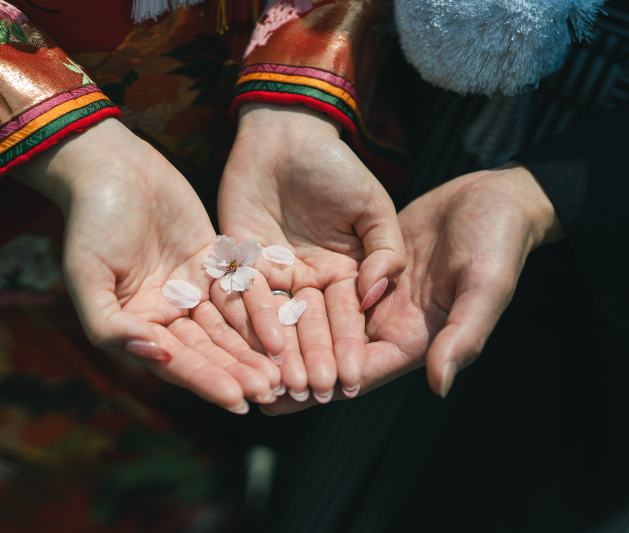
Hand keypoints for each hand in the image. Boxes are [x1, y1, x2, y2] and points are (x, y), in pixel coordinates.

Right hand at [14, 118, 279, 412]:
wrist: (111, 166)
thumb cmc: (90, 222)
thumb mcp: (87, 276)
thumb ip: (110, 324)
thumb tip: (154, 355)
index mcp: (136, 323)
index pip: (176, 362)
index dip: (206, 381)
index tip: (238, 401)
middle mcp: (166, 312)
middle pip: (208, 349)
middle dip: (238, 370)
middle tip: (271, 391)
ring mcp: (191, 287)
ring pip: (228, 324)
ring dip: (254, 347)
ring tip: (283, 369)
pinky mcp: (212, 261)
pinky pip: (239, 289)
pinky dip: (259, 308)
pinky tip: (284, 326)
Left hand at [216, 104, 404, 401]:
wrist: (287, 132)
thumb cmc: (338, 166)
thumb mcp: (375, 207)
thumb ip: (386, 251)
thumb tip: (372, 295)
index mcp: (349, 275)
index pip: (351, 320)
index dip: (351, 349)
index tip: (351, 379)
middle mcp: (312, 282)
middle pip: (312, 328)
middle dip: (312, 360)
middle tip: (310, 394)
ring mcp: (277, 275)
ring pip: (277, 319)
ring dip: (278, 352)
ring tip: (277, 384)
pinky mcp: (242, 262)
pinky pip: (243, 294)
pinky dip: (246, 319)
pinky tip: (245, 345)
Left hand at [263, 163, 564, 413]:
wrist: (492, 196)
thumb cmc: (497, 239)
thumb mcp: (486, 285)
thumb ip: (464, 334)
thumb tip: (440, 386)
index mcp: (416, 336)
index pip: (365, 369)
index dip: (326, 385)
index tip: (284, 401)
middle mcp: (388, 322)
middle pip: (334, 353)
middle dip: (294, 370)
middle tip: (249, 385)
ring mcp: (373, 296)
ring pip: (322, 322)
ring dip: (286, 338)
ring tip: (241, 350)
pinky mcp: (361, 268)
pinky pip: (324, 286)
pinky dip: (294, 296)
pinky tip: (258, 300)